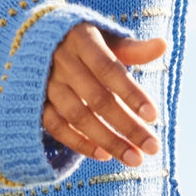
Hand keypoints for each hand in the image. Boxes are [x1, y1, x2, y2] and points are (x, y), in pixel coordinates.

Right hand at [42, 23, 165, 166]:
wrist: (33, 38)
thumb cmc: (81, 40)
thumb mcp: (105, 36)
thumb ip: (132, 48)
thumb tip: (163, 45)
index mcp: (82, 39)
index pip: (109, 69)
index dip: (131, 93)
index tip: (154, 116)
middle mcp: (62, 61)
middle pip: (97, 98)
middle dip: (126, 125)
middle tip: (152, 148)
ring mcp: (46, 82)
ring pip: (77, 116)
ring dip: (107, 140)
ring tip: (134, 158)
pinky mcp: (36, 101)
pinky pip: (56, 126)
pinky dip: (79, 143)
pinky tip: (104, 155)